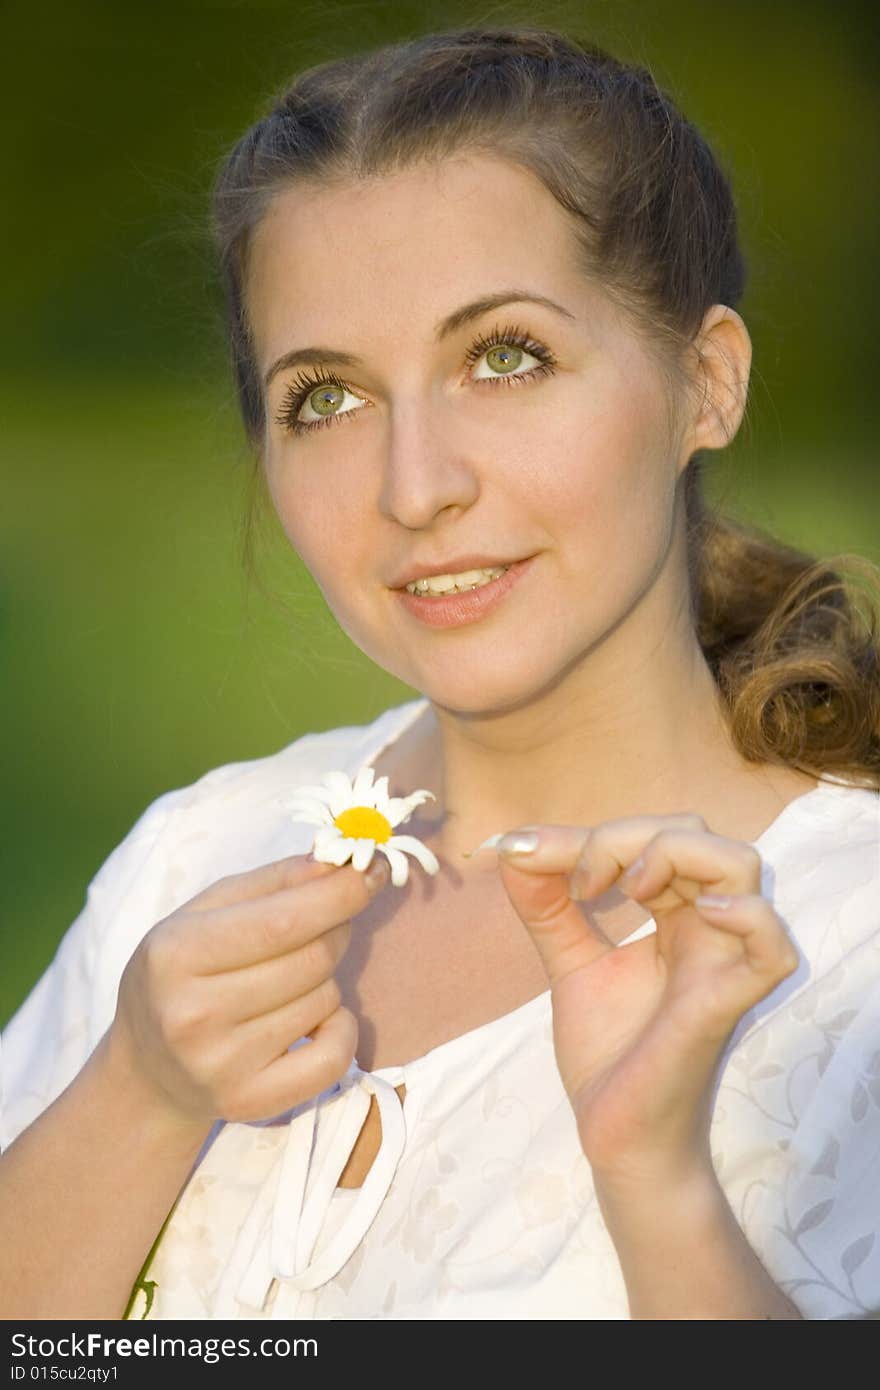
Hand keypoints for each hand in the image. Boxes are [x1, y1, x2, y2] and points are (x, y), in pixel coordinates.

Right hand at [110, 852, 389, 1127]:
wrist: (148, 1068)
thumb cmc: (184, 971)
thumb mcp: (206, 912)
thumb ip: (274, 882)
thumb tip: (340, 865)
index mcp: (176, 952)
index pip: (284, 920)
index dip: (341, 893)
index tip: (373, 869)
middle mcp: (192, 1013)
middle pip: (314, 958)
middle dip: (336, 929)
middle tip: (325, 923)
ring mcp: (221, 1065)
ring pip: (326, 1000)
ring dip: (327, 979)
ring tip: (291, 979)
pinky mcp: (249, 1102)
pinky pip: (334, 1058)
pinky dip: (341, 1030)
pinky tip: (314, 1021)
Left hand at [489, 815, 798, 1189]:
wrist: (614, 1134)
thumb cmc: (609, 1051)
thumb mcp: (570, 962)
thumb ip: (546, 907)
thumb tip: (511, 849)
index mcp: (677, 914)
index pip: (656, 836)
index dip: (592, 834)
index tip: (524, 854)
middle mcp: (707, 928)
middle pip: (696, 834)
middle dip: (624, 836)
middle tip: (578, 883)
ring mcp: (722, 962)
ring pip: (739, 866)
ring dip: (673, 853)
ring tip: (626, 888)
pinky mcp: (725, 1003)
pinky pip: (771, 948)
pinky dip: (744, 916)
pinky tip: (695, 913)